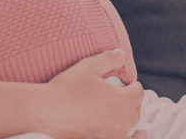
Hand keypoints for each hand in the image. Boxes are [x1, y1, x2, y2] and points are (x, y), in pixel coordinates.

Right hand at [0, 50, 144, 138]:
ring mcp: (112, 134)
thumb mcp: (90, 66)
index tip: (125, 83)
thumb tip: (121, 55)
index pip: (138, 92)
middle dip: (131, 99)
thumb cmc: (66, 90)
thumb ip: (110, 59)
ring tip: (127, 112)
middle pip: (135, 109)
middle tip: (120, 93)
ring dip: (130, 116)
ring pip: (130, 125)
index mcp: (123, 101)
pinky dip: (134, 138)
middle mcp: (122, 121)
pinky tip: (139, 135)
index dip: (131, 85)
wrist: (46, 111)